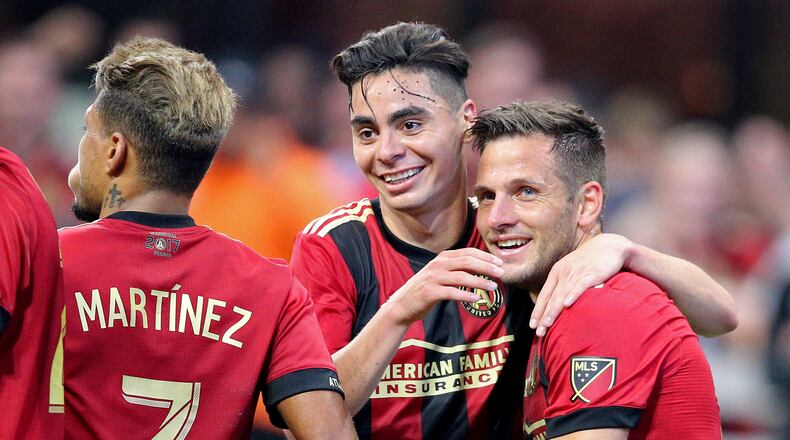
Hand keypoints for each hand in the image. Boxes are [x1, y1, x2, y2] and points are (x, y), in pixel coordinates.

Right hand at [386, 248, 503, 324]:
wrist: (403, 304)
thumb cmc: (426, 289)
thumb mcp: (440, 274)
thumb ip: (457, 268)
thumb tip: (482, 268)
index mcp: (442, 258)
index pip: (468, 252)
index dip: (485, 256)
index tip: (499, 262)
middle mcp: (438, 265)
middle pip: (467, 262)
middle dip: (487, 266)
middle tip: (501, 273)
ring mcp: (433, 278)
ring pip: (462, 277)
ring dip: (480, 282)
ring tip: (493, 287)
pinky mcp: (429, 292)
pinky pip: (452, 293)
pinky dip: (466, 295)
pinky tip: (477, 299)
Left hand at [531, 234, 632, 335]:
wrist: (609, 246)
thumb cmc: (590, 262)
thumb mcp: (572, 271)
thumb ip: (564, 285)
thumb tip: (557, 305)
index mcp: (557, 272)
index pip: (544, 295)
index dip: (538, 310)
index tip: (533, 326)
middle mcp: (564, 272)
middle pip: (551, 298)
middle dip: (544, 316)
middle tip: (539, 332)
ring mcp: (577, 272)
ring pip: (562, 294)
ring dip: (554, 310)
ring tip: (547, 324)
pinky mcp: (592, 273)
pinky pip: (581, 285)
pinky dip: (573, 295)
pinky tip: (567, 304)